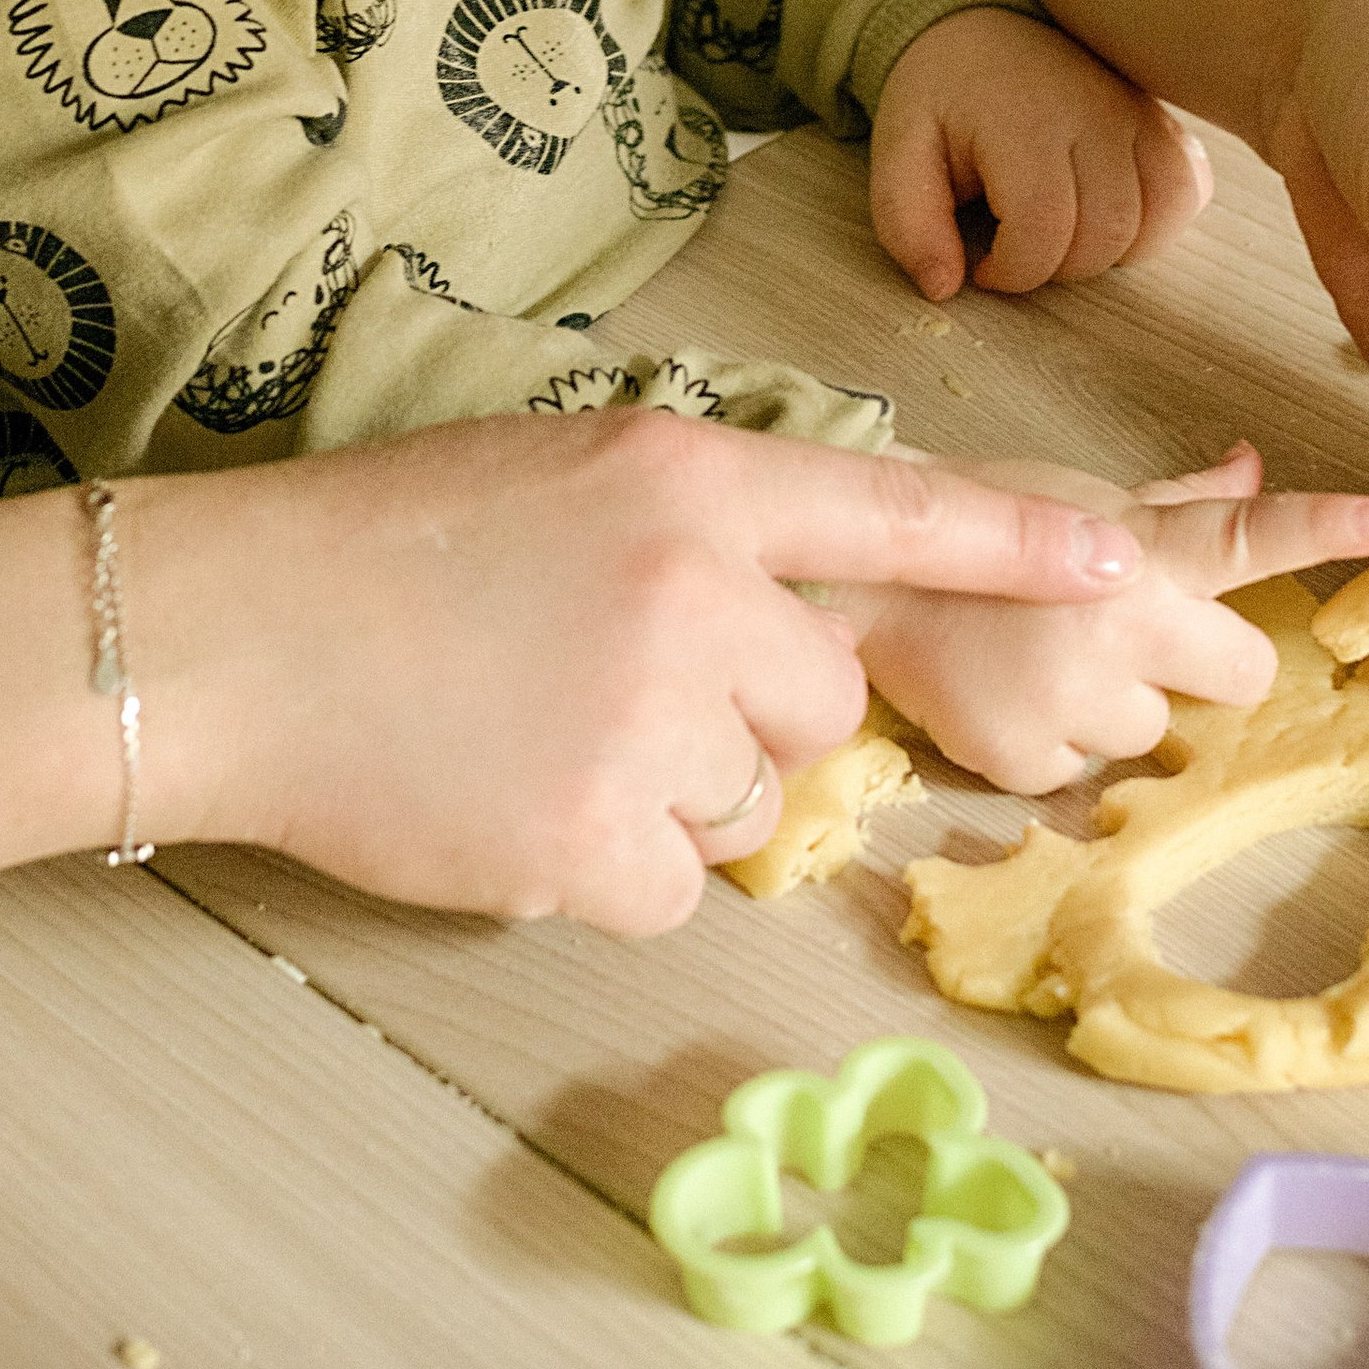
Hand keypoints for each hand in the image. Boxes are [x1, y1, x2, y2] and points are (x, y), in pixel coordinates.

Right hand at [116, 409, 1143, 934]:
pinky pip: (670, 890)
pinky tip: (507, 806)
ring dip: (664, 797)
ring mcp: (647, 719)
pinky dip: (599, 870)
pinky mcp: (592, 839)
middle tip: (595, 685)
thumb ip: (689, 531)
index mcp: (687, 483)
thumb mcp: (560, 479)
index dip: (1020, 549)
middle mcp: (694, 592)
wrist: (234, 633)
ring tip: (530, 734)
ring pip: (746, 806)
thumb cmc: (383, 546)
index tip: (1134, 571)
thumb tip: (776, 626)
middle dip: (738, 717)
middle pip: (819, 703)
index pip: (894, 514)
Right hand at [849, 442, 1368, 793]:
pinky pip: (1081, 771)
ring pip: (1155, 731)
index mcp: (1136, 550)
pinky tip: (1006, 695)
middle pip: (1242, 675)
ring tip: (1040, 660)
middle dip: (1203, 662)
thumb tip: (1254, 466)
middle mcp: (1117, 621)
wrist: (851, 580)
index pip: (1246, 537)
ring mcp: (1073, 697)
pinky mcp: (1027, 758)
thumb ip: (1177, 500)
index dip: (1322, 530)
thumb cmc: (972, 531)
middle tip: (1133, 637)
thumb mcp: (1075, 500)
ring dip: (1115, 705)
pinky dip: (1052, 744)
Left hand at [867, 7, 1212, 298]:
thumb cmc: (940, 96)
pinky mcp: (1162, 120)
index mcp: (1022, 119)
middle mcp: (1092, 111)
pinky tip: (1110, 220)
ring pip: (1157, 217)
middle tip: (1019, 250)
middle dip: (1057, 268)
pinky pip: (1188, 189)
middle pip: (1105, 233)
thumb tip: (943, 288)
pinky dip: (1159, 224)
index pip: (1043, 228)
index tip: (984, 266)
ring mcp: (1136, 112)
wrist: (978, 27)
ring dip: (1109, 252)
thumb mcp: (899, 152)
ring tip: (1061, 236)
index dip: (1014, 272)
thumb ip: (907, 223)